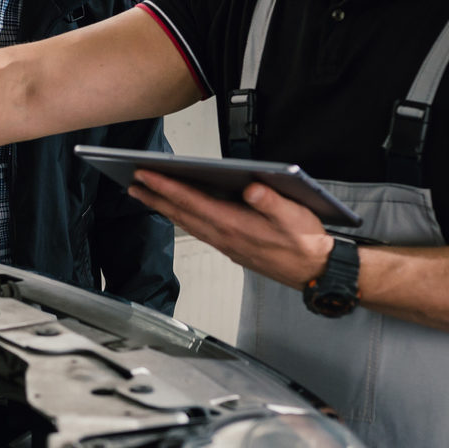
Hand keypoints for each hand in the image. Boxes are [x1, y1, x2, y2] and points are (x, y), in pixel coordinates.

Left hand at [126, 170, 335, 289]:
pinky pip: (198, 230)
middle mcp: (225, 236)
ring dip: (164, 209)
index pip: (193, 202)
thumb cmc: (306, 242)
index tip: (146, 176)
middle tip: (133, 183)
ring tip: (145, 196)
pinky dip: (182, 218)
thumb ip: (272, 201)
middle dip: (155, 197)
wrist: (314, 271)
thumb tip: (252, 188)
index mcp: (235, 225)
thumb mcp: (295, 216)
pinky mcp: (231, 247)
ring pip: (187, 223)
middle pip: (182, 214)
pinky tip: (178, 212)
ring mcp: (226, 244)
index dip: (167, 187)